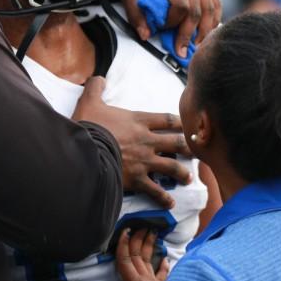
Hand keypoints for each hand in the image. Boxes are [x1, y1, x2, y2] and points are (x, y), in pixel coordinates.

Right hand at [73, 77, 190, 208]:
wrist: (83, 151)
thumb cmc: (88, 126)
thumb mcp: (90, 101)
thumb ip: (96, 88)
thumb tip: (98, 77)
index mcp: (139, 121)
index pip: (167, 119)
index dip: (180, 122)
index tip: (188, 125)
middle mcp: (147, 140)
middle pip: (176, 142)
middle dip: (188, 147)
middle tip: (197, 150)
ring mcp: (144, 161)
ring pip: (171, 167)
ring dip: (182, 173)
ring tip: (188, 177)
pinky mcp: (137, 179)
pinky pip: (155, 190)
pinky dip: (163, 198)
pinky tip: (170, 203)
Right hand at [87, 228, 166, 280]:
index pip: (126, 261)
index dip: (123, 245)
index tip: (124, 231)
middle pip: (139, 256)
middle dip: (138, 239)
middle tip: (139, 224)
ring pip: (150, 261)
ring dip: (149, 246)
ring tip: (152, 232)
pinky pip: (163, 275)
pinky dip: (164, 265)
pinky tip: (166, 258)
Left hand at [119, 0, 221, 57]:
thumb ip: (135, 15)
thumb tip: (146, 36)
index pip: (182, 7)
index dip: (173, 23)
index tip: (161, 30)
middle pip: (198, 11)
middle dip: (190, 34)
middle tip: (182, 51)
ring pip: (212, 9)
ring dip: (206, 30)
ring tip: (195, 46)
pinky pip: (215, 4)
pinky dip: (213, 20)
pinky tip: (205, 33)